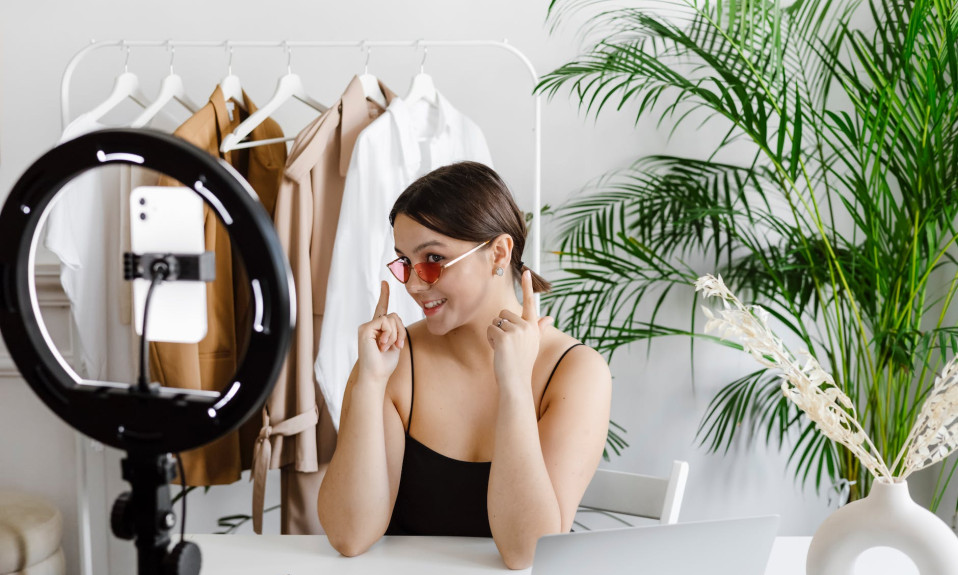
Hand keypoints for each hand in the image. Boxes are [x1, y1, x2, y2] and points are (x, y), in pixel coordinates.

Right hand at [357, 281, 405, 386]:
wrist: (376, 376)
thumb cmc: (385, 364)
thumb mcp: (395, 343)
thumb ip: (396, 329)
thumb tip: (394, 318)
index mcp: (378, 329)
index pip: (382, 309)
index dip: (384, 295)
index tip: (385, 282)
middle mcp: (370, 326)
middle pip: (394, 316)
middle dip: (400, 331)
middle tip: (395, 346)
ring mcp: (366, 327)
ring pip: (391, 318)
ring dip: (395, 334)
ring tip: (386, 347)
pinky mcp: (365, 329)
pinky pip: (385, 322)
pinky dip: (389, 334)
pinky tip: (381, 344)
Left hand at [487, 270, 553, 391]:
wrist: (516, 381)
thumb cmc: (521, 363)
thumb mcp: (532, 343)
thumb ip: (538, 328)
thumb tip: (549, 318)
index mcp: (533, 326)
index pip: (530, 303)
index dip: (527, 286)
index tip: (525, 271)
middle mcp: (527, 326)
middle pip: (503, 314)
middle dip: (500, 327)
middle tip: (507, 345)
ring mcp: (516, 331)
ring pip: (495, 322)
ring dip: (494, 334)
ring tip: (503, 349)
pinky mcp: (505, 337)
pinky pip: (490, 330)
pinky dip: (490, 340)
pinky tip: (498, 351)